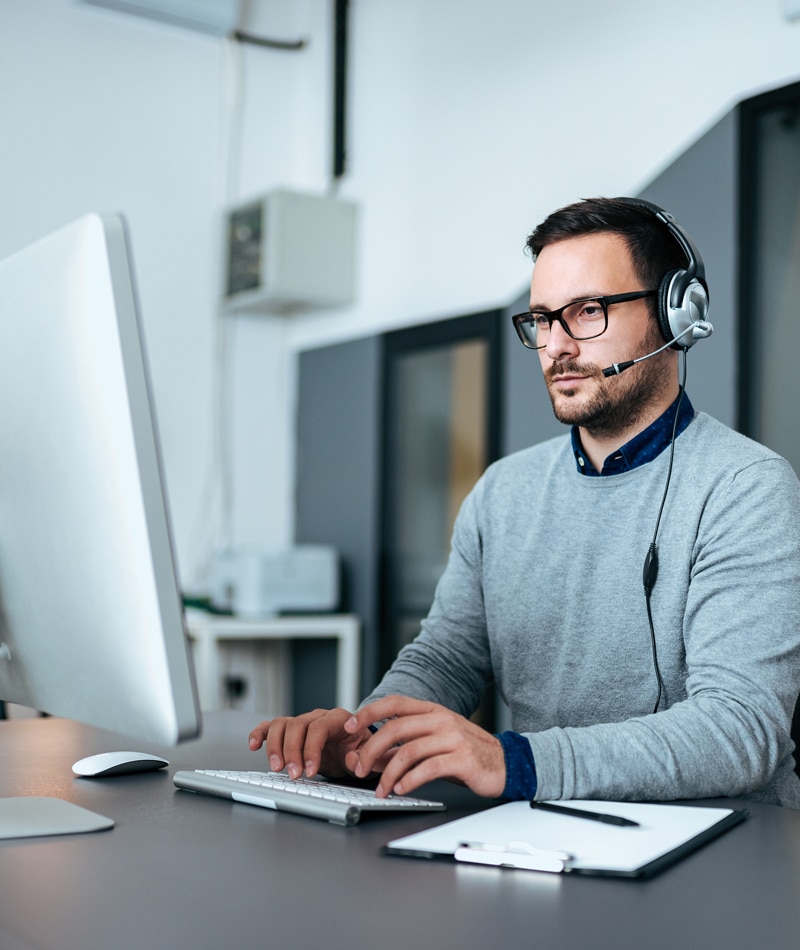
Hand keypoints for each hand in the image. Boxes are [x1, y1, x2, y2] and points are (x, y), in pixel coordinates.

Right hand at [248, 708, 370, 779]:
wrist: (356, 747)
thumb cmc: (361, 749)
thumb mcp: (369, 754)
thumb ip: (362, 757)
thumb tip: (351, 759)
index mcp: (339, 718)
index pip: (319, 727)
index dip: (311, 748)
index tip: (309, 770)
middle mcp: (318, 716)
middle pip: (297, 725)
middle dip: (292, 752)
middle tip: (294, 775)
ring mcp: (303, 722)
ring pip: (281, 724)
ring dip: (275, 747)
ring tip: (276, 768)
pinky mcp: (291, 731)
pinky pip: (271, 727)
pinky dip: (260, 734)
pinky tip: (253, 745)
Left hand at [343, 695, 505, 798]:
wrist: (505, 763)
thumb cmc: (466, 753)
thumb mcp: (435, 741)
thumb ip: (407, 744)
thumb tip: (374, 756)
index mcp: (432, 711)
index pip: (394, 703)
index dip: (369, 711)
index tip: (349, 725)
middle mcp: (441, 720)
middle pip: (395, 728)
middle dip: (371, 749)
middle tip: (359, 768)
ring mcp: (453, 738)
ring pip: (408, 750)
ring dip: (388, 773)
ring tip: (381, 789)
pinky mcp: (462, 759)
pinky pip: (428, 769)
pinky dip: (410, 780)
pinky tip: (401, 789)